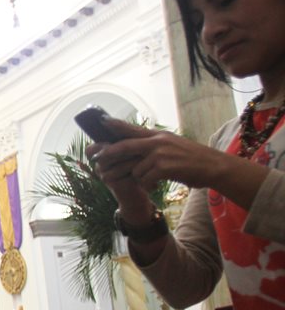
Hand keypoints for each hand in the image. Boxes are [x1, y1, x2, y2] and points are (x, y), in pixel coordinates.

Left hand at [92, 119, 270, 215]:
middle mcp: (157, 141)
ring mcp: (160, 153)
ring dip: (139, 179)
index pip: (132, 129)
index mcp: (158, 135)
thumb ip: (153, 145)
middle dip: (109, 154)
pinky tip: (155, 187)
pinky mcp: (164, 167)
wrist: (213, 167)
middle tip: (97, 160)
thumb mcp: (172, 146)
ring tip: (150, 181)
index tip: (101, 122)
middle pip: (124, 146)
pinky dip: (148, 186)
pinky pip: (145, 180)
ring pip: (135, 169)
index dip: (115, 126)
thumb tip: (133, 146)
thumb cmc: (191, 160)